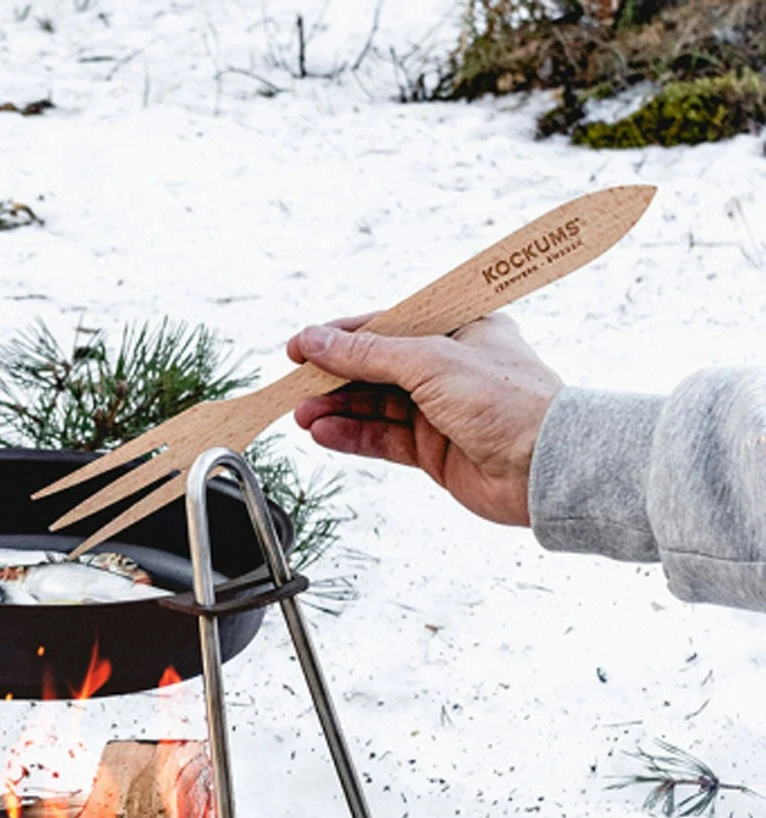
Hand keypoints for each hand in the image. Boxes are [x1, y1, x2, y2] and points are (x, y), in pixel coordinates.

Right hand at [286, 313, 563, 526]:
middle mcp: (449, 367)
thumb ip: (368, 353)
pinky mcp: (433, 450)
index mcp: (459, 328)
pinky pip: (382, 439)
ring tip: (303, 415)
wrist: (544, 468)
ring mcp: (439, 410)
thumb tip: (318, 340)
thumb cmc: (510, 403)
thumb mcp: (430, 362)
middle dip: (333, 379)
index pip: (387, 326)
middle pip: (375, 368)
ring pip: (374, 407)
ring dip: (337, 411)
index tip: (300, 347)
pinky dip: (352, 437)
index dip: (340, 337)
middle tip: (296, 388)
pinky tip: (326, 434)